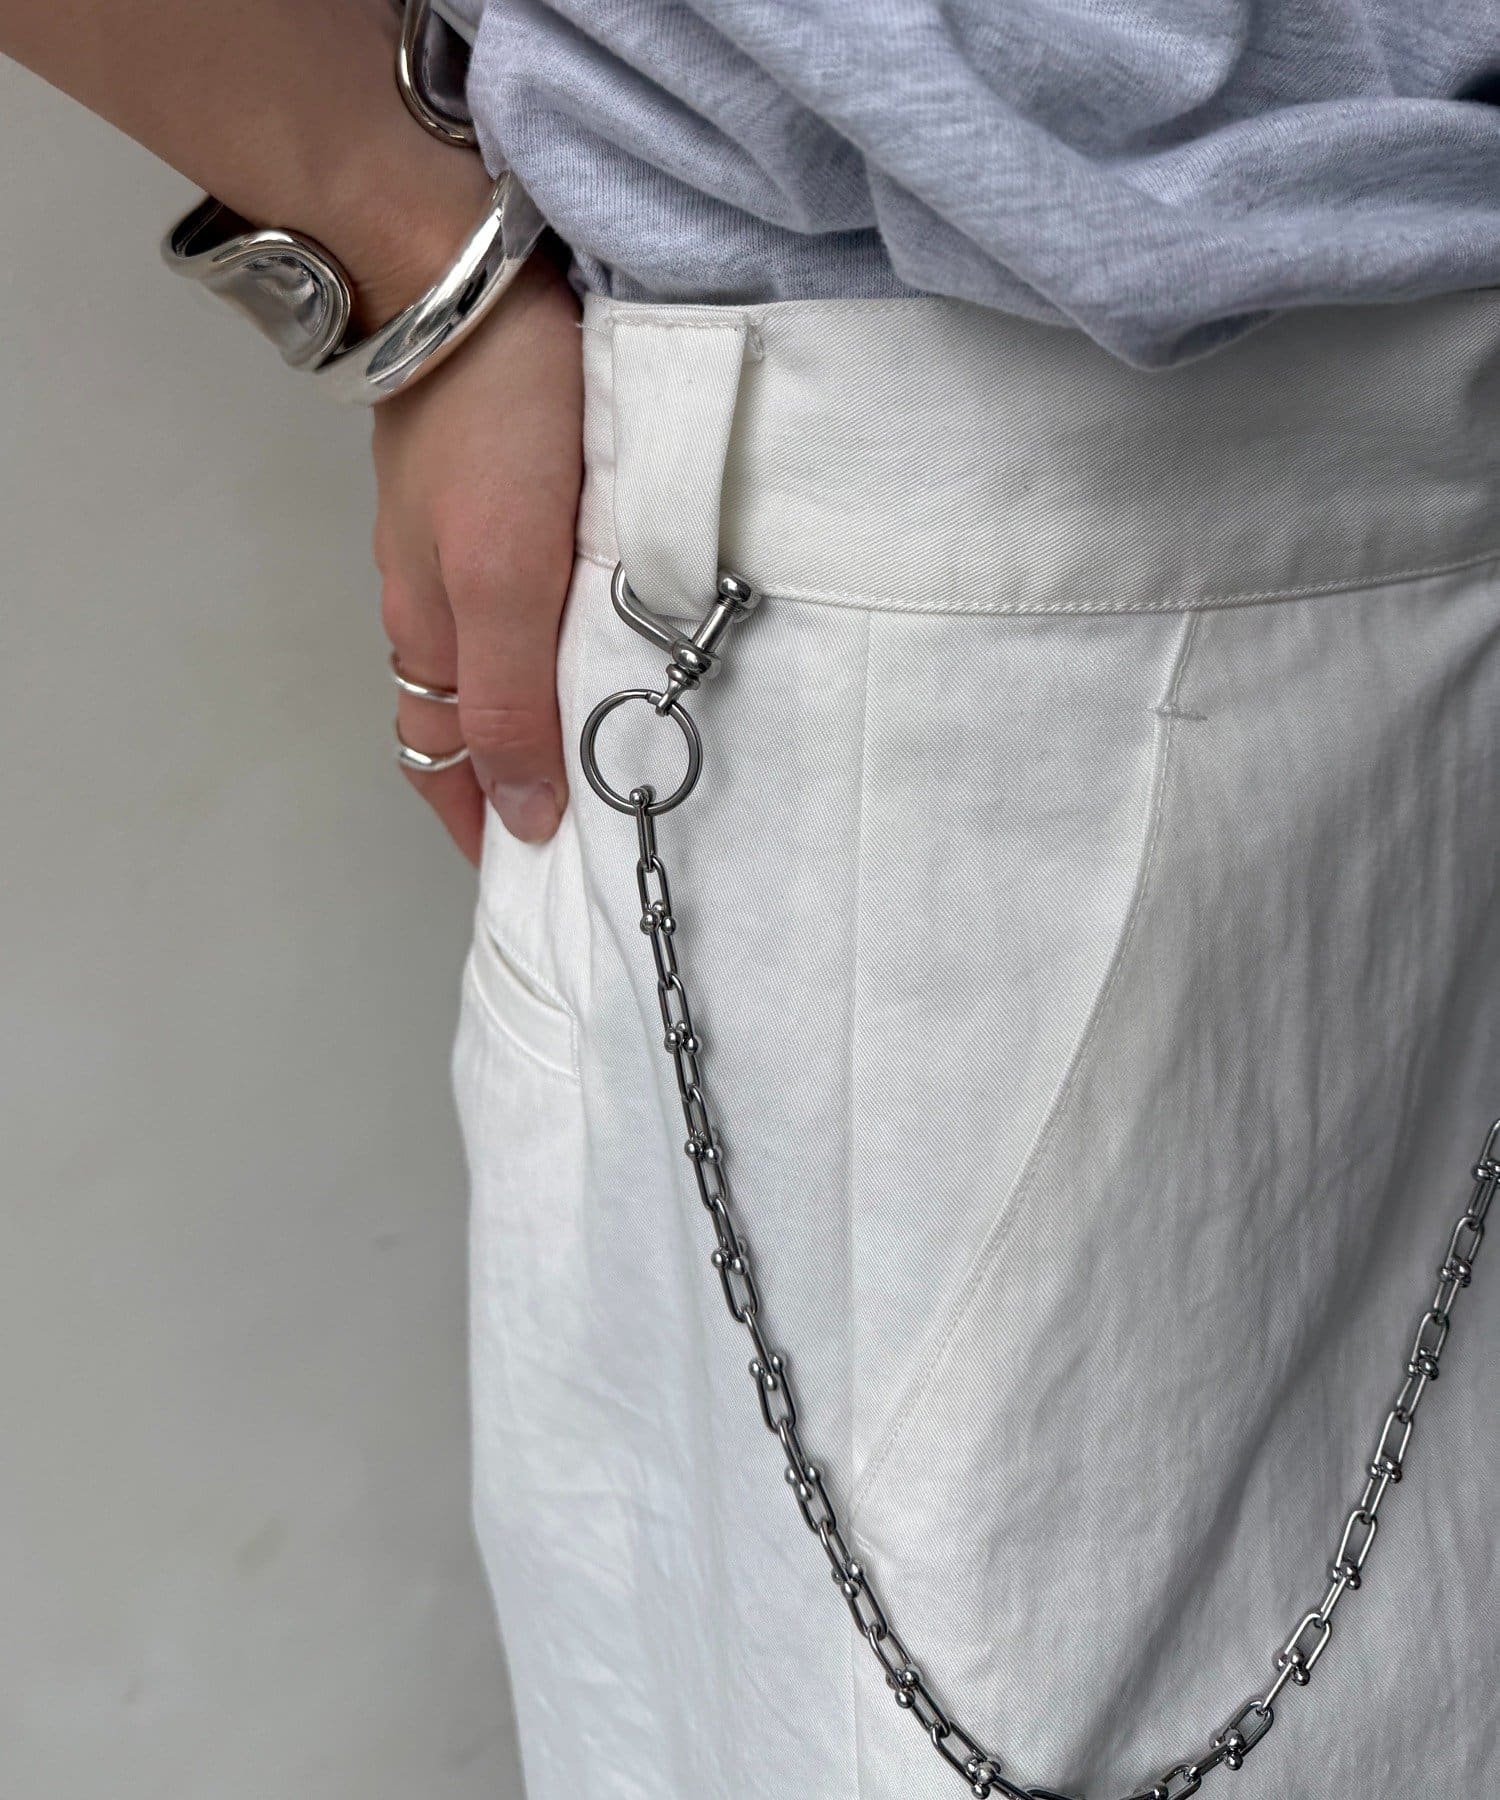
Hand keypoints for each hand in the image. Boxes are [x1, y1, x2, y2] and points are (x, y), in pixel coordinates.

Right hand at [371, 251, 583, 864]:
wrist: (471, 279)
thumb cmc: (495, 434)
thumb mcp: (504, 581)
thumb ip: (509, 698)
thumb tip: (523, 816)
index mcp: (427, 630)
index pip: (441, 760)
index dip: (480, 822)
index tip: (531, 878)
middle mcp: (435, 597)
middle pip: (464, 717)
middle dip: (508, 780)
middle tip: (581, 822)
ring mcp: (464, 540)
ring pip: (496, 658)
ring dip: (537, 711)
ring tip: (604, 748)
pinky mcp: (502, 492)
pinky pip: (524, 600)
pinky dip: (555, 645)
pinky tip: (603, 641)